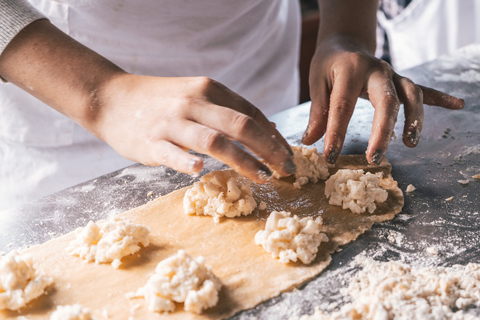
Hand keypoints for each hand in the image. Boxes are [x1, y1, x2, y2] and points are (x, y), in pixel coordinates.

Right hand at [94, 74, 295, 182]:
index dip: (274, 137)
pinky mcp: (150, 142)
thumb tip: (266, 131)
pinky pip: (172, 154)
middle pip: (241, 126)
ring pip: (214, 141)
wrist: (112, 98)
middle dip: (269, 149)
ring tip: (262, 177)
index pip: (251, 114)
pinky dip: (187, 162)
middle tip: (286, 169)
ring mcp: (171, 122)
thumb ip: (227, 110)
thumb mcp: (196, 94)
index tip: (287, 155)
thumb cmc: (160, 101)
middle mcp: (193, 102)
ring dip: (243, 160)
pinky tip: (201, 171)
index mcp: (209, 89)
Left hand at [302, 35, 464, 164]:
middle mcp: (376, 71)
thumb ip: (317, 111)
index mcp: (350, 70)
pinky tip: (457, 105)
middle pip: (386, 101)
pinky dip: (439, 98)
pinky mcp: (401, 80)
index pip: (343, 106)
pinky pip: (423, 89)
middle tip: (375, 157)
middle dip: (382, 131)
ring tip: (410, 142)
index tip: (330, 156)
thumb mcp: (316, 82)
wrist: (345, 43)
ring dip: (414, 119)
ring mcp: (392, 75)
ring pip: (410, 95)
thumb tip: (310, 141)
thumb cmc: (328, 65)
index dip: (336, 133)